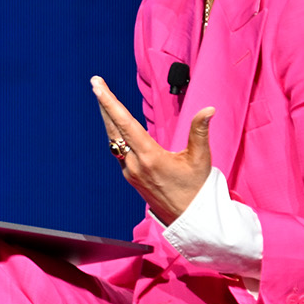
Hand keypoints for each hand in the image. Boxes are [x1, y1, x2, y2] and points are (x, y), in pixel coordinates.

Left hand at [91, 75, 211, 223]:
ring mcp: (130, 171)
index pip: (125, 124)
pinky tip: (115, 124)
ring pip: (114, 140)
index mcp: (149, 157)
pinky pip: (119, 150)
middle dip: (104, 105)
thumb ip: (200, 132)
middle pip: (113, 129)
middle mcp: (134, 164)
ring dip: (109, 118)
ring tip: (103, 98)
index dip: (110, 103)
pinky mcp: (130, 176)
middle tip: (96, 84)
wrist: (188, 219)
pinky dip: (116, 133)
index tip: (97, 87)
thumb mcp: (201, 160)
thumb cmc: (196, 189)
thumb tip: (208, 109)